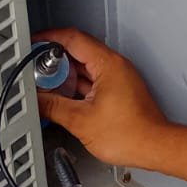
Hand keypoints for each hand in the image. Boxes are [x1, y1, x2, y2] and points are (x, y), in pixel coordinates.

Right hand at [34, 30, 169, 169]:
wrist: (154, 148)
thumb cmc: (130, 134)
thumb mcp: (80, 121)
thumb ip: (53, 107)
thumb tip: (36, 100)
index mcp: (107, 64)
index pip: (72, 38)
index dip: (48, 38)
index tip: (33, 44)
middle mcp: (115, 66)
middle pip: (77, 52)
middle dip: (53, 61)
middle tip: (35, 71)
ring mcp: (118, 78)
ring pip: (84, 68)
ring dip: (65, 76)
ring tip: (47, 88)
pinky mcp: (119, 91)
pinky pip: (93, 81)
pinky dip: (77, 87)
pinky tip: (65, 99)